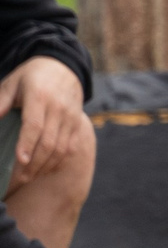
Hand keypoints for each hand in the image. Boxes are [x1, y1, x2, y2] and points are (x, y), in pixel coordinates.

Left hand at [0, 56, 85, 181]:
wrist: (62, 68)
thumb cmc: (30, 78)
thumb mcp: (10, 85)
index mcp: (39, 97)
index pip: (35, 124)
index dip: (28, 144)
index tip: (21, 160)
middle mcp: (59, 108)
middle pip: (49, 141)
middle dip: (34, 164)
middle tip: (20, 180)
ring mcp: (71, 117)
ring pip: (61, 148)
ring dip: (45, 166)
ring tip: (29, 177)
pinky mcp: (77, 124)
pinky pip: (70, 148)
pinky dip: (57, 162)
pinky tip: (44, 169)